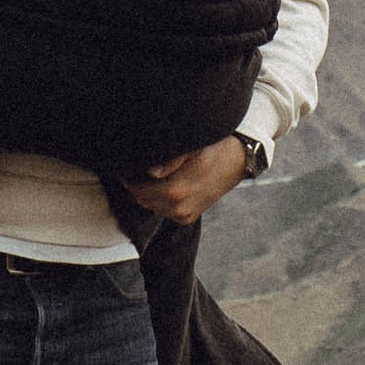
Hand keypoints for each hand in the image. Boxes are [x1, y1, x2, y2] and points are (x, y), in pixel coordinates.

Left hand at [124, 137, 251, 225]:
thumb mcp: (191, 146)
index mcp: (175, 191)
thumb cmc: (214, 147)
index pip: (137, 188)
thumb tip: (148, 171)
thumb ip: (167, 159)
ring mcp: (183, 215)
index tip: (124, 164)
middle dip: (134, 184)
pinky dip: (157, 199)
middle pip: (141, 198)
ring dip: (145, 192)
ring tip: (145, 175)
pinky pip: (163, 210)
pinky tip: (160, 184)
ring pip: (150, 205)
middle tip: (132, 168)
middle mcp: (178, 207)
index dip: (128, 176)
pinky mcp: (187, 217)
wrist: (240, 159)